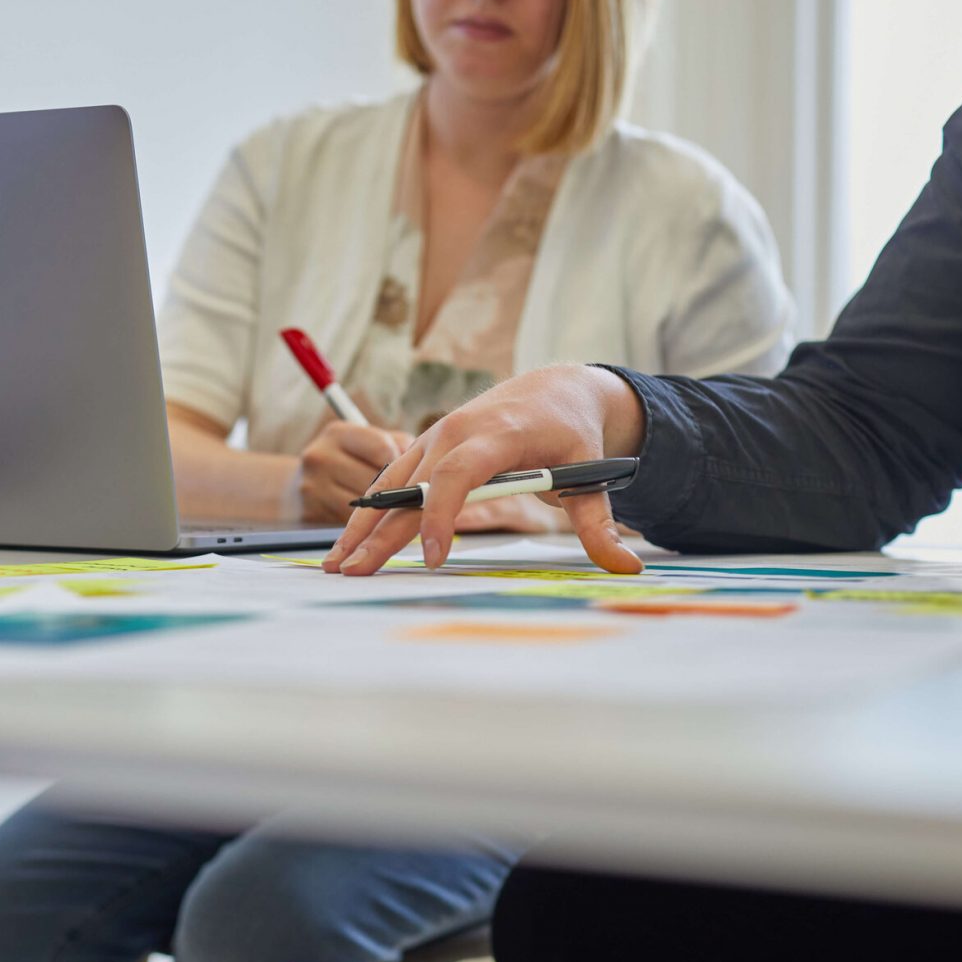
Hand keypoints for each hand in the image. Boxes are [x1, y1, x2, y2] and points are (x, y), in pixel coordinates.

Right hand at [295, 420, 412, 522]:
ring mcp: (311, 487)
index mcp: (338, 433)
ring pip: (364, 508)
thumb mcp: (368, 444)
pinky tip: (367, 523)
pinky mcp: (309, 514)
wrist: (299, 485)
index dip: (404, 464)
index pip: (383, 450)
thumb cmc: (348, 462)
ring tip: (389, 510)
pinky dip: (364, 527)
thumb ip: (399, 446)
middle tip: (413, 500)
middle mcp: (320, 456)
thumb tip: (429, 465)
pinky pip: (349, 524)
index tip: (417, 473)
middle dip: (396, 493)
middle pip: (375, 483)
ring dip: (382, 513)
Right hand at [323, 364, 646, 573]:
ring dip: (361, 525)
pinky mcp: (426, 449)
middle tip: (354, 572)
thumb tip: (625, 566)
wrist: (555, 388)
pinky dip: (368, 513)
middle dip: (379, 531)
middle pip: (410, 486)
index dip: (443, 515)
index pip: (458, 474)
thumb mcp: (591, 472)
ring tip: (336, 565)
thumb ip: (599, 523)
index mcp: (496, 434)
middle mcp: (456, 431)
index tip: (435, 558)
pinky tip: (348, 544)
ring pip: (391, 486)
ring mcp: (434, 438)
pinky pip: (391, 483)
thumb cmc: (572, 431)